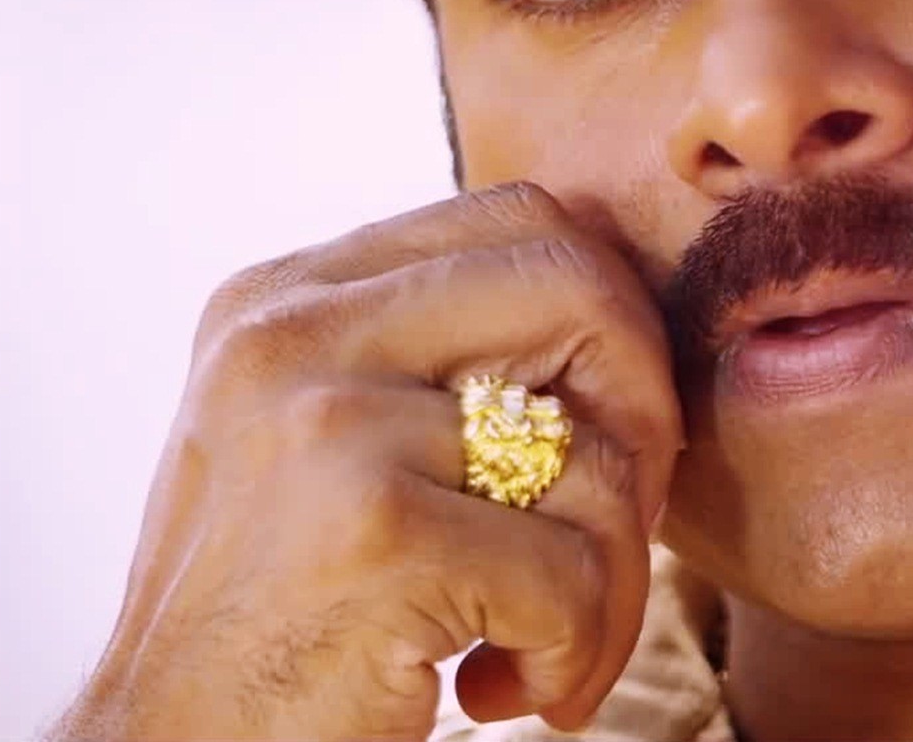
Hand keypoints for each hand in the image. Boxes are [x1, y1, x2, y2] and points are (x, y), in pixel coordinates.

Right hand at [53, 184, 684, 740]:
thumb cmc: (269, 622)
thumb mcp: (312, 446)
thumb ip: (423, 361)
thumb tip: (613, 310)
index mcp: (279, 297)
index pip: (517, 221)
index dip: (603, 324)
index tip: (594, 442)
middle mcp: (290, 332)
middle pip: (579, 286)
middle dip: (643, 420)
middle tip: (608, 538)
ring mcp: (326, 424)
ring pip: (596, 453)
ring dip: (611, 583)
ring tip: (542, 652)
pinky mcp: (373, 532)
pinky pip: (575, 574)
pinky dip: (572, 657)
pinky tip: (498, 692)